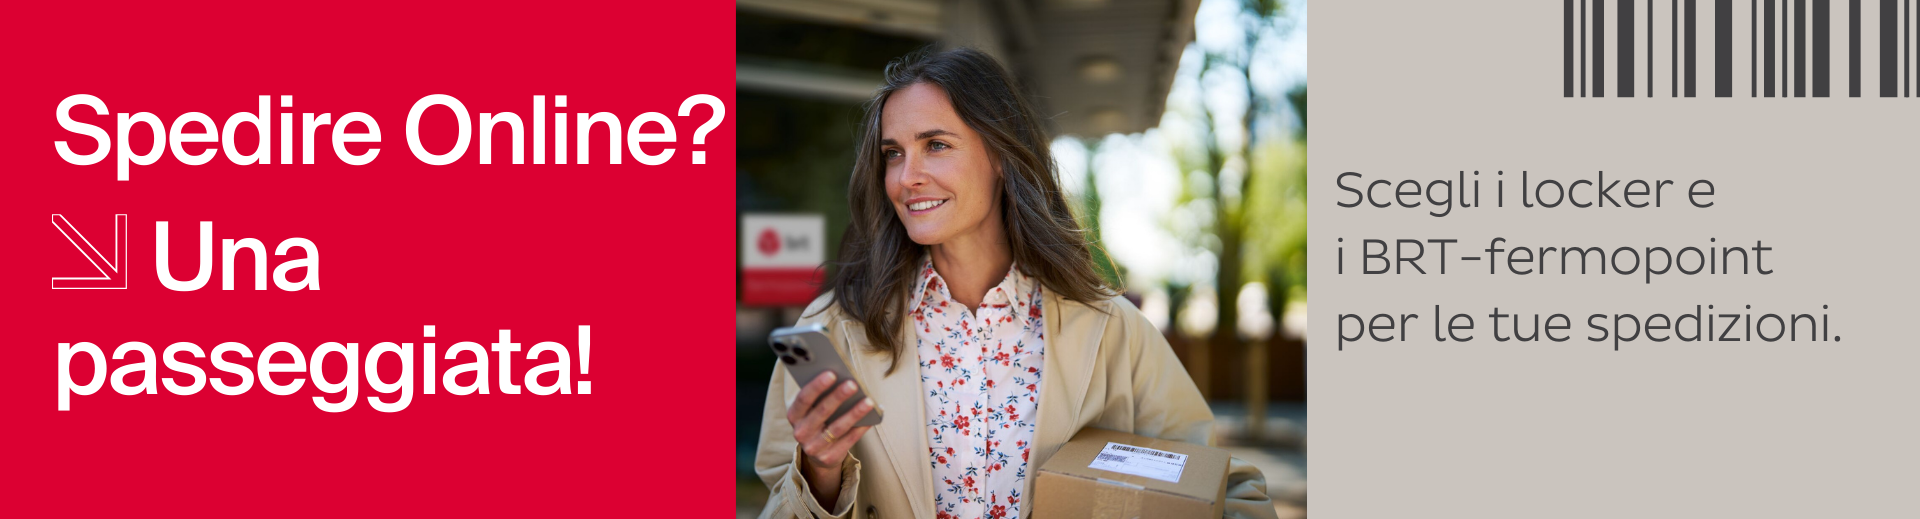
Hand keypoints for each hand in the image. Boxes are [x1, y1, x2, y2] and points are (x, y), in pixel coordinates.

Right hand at [787, 371, 874, 505]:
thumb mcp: (811, 410)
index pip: (803, 399)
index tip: (831, 373)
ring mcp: (813, 447)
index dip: (816, 386)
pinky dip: (860, 429)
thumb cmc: (818, 422)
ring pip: (837, 428)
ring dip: (854, 413)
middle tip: (853, 384)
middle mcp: (801, 432)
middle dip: (838, 396)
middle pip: (822, 412)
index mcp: (794, 416)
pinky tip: (870, 419)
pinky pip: (848, 441)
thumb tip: (842, 379)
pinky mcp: (828, 458)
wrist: (817, 453)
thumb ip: (821, 397)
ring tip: (868, 401)